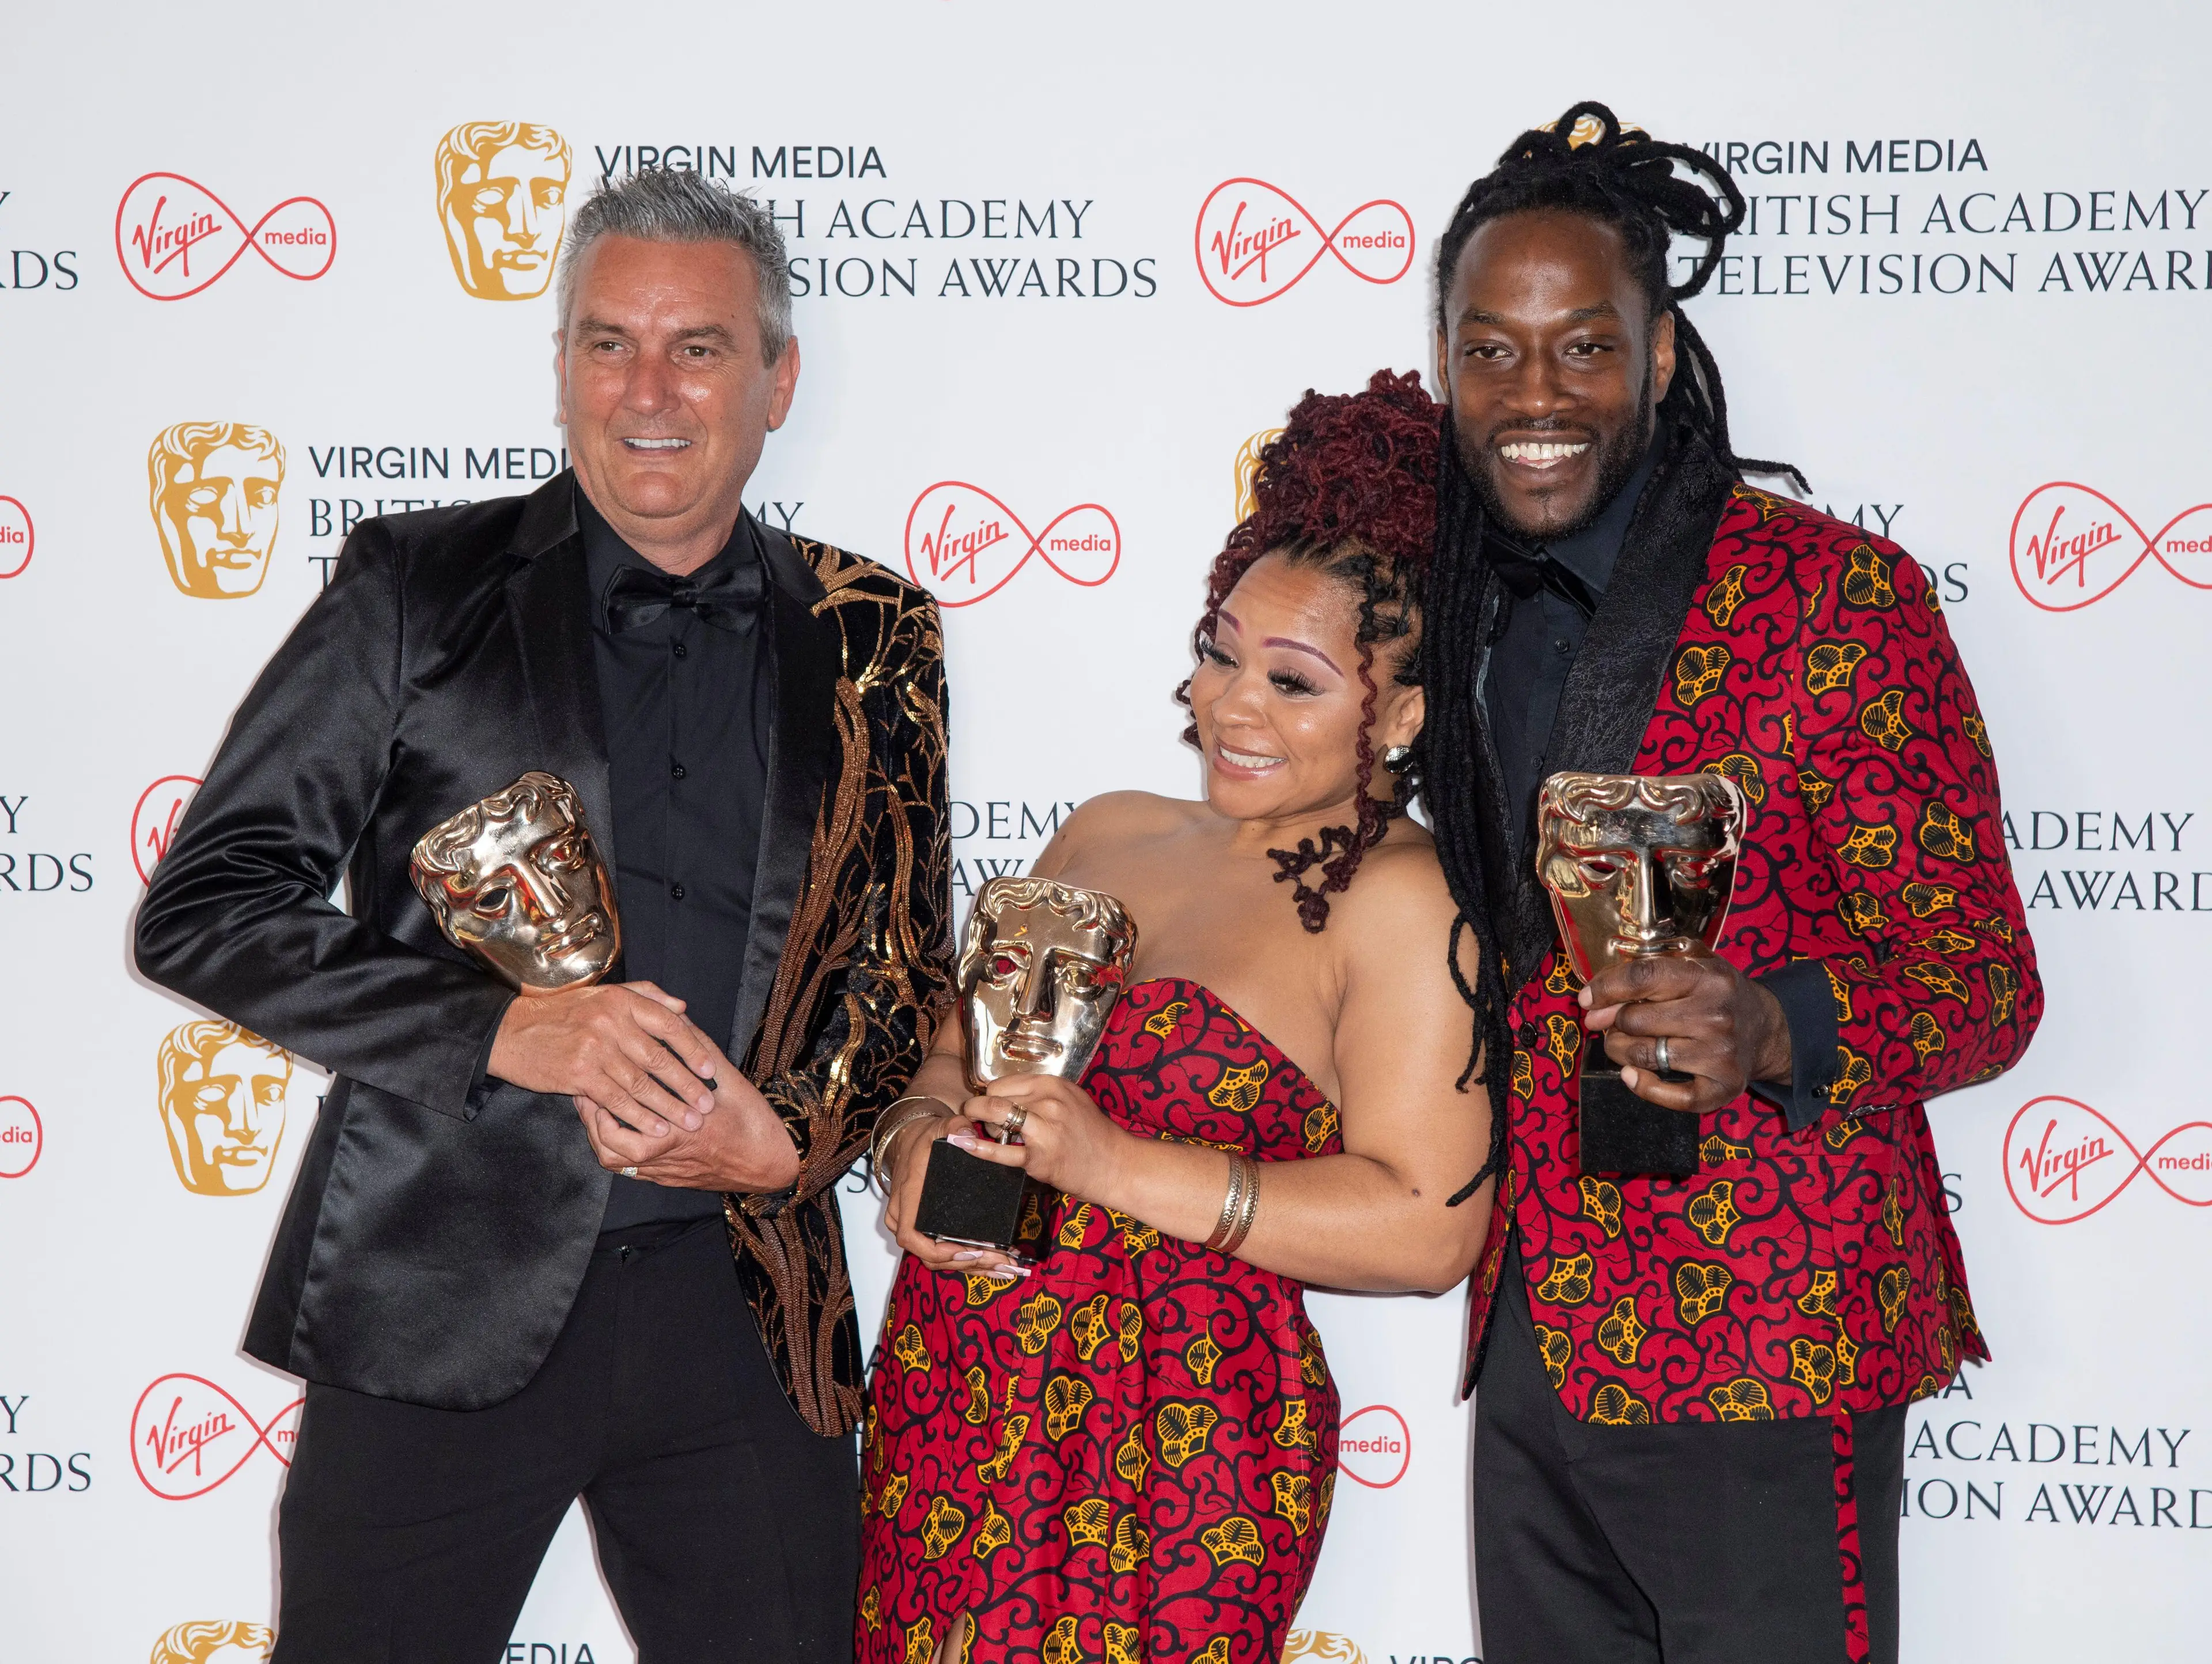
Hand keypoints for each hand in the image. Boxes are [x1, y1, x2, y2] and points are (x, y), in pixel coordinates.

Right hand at [489, 980, 719, 1136]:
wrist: (512, 1031)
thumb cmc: (562, 1014)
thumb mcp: (604, 995)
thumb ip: (645, 996)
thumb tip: (683, 1007)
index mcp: (621, 1001)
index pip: (668, 1024)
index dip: (693, 1049)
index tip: (710, 1069)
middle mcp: (611, 1022)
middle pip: (659, 1058)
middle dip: (687, 1084)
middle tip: (708, 1104)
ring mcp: (595, 1049)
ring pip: (641, 1083)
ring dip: (669, 1106)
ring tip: (690, 1122)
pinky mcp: (579, 1075)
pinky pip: (617, 1100)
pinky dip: (639, 1117)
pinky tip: (657, 1128)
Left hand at [580, 1063, 801, 1192]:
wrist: (772, 1164)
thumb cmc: (755, 1122)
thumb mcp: (730, 1080)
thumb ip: (700, 1049)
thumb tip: (676, 1015)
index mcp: (682, 1130)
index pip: (632, 1115)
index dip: (607, 1096)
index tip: (597, 1074)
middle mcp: (668, 1155)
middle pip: (612, 1148)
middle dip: (592, 1120)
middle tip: (585, 1093)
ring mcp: (666, 1171)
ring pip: (616, 1163)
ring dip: (599, 1137)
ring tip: (595, 1111)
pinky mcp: (668, 1179)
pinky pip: (629, 1171)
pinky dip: (614, 1149)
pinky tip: (614, 1129)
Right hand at [880, 1103, 1025, 1281]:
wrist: (911, 1138)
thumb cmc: (925, 1136)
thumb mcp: (940, 1127)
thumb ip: (954, 1127)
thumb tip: (966, 1133)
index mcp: (907, 1197)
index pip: (911, 1236)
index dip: (937, 1252)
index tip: (968, 1251)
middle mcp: (905, 1218)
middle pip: (931, 1256)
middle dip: (969, 1264)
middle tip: (1002, 1262)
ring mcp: (914, 1226)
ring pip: (940, 1260)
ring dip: (974, 1268)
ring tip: (1007, 1268)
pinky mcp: (926, 1229)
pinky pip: (944, 1253)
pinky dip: (970, 1262)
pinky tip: (996, 1265)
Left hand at [948, 1073, 1129, 1197]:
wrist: (1116, 1165)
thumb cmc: (1093, 1133)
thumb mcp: (1072, 1099)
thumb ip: (1041, 1093)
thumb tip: (1005, 1094)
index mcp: (1054, 1084)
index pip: (1003, 1082)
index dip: (990, 1094)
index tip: (989, 1104)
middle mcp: (1048, 1102)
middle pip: (995, 1098)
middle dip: (980, 1109)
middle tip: (981, 1120)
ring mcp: (1044, 1129)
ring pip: (995, 1117)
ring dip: (983, 1127)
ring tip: (989, 1135)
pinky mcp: (1039, 1158)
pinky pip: (1001, 1151)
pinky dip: (979, 1148)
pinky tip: (965, 1145)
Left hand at [1580, 954, 1790, 1115]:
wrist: (1767, 1029)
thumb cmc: (1718, 994)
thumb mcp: (1695, 964)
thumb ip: (1651, 966)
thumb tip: (1599, 992)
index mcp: (1706, 977)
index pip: (1643, 977)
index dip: (1606, 988)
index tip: (1586, 999)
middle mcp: (1715, 1015)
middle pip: (1634, 1020)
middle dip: (1610, 1023)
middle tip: (1606, 1024)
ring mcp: (1720, 1053)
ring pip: (1643, 1056)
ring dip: (1619, 1051)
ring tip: (1619, 1044)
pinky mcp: (1723, 1086)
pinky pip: (1671, 1096)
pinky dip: (1643, 1088)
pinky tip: (1632, 1076)